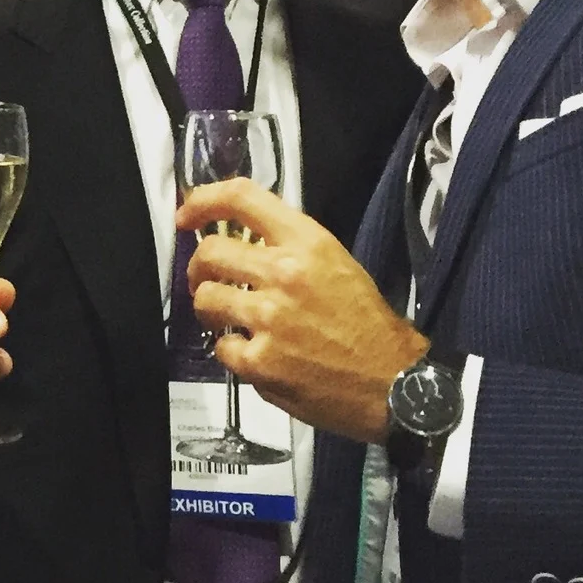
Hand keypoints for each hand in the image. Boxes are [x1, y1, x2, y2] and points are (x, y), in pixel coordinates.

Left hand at [176, 179, 428, 441]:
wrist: (396, 384)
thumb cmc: (368, 324)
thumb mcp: (337, 264)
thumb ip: (288, 247)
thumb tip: (241, 243)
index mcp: (307, 243)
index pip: (242, 198)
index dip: (202, 201)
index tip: (186, 217)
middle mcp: (284, 273)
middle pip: (209, 252)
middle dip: (199, 267)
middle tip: (209, 280)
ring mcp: (268, 318)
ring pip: (204, 298)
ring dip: (211, 309)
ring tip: (230, 319)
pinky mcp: (259, 361)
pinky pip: (221, 347)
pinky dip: (232, 351)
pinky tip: (255, 354)